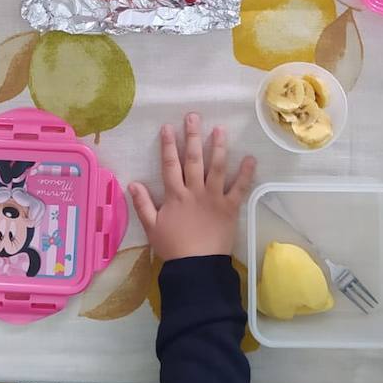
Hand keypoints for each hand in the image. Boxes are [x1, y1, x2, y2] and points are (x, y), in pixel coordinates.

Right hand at [129, 112, 255, 260]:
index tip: (167, 126)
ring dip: (218, 146)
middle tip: (193, 116)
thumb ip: (142, 204)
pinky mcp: (230, 207)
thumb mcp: (151, 227)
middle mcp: (194, 190)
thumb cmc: (173, 247)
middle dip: (192, 136)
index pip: (170, 164)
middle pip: (193, 159)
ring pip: (216, 167)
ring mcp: (214, 197)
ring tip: (220, 129)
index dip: (168, 145)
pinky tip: (251, 158)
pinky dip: (246, 173)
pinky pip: (239, 188)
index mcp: (175, 195)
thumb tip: (132, 183)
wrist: (196, 266)